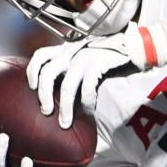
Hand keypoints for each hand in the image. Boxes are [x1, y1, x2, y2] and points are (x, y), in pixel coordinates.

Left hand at [28, 25, 148, 128]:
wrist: (135, 44)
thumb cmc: (112, 54)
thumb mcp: (88, 54)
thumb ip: (76, 65)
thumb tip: (66, 91)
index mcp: (67, 49)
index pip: (41, 54)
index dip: (32, 71)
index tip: (31, 86)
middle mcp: (72, 52)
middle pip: (47, 73)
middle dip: (43, 95)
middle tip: (46, 111)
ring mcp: (84, 58)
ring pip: (66, 85)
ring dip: (65, 107)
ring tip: (65, 122)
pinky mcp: (97, 64)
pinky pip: (87, 88)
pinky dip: (87, 103)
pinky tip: (90, 111)